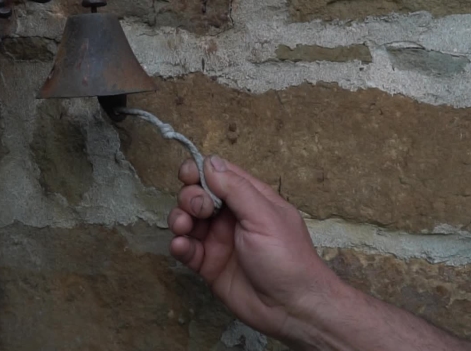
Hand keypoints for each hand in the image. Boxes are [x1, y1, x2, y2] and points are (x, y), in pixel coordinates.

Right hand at [167, 155, 341, 340]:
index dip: (199, 171)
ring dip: (179, 219)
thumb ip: (236, 189)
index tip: (189, 176)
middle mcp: (232, 217)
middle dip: (190, 198)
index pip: (218, 174)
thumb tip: (210, 162)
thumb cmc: (288, 260)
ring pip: (186, 220)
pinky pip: (186, 249)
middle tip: (199, 210)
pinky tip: (183, 247)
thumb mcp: (264, 216)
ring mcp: (219, 241)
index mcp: (249, 199)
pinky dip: (179, 245)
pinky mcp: (209, 264)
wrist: (291, 308)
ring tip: (184, 228)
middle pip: (197, 195)